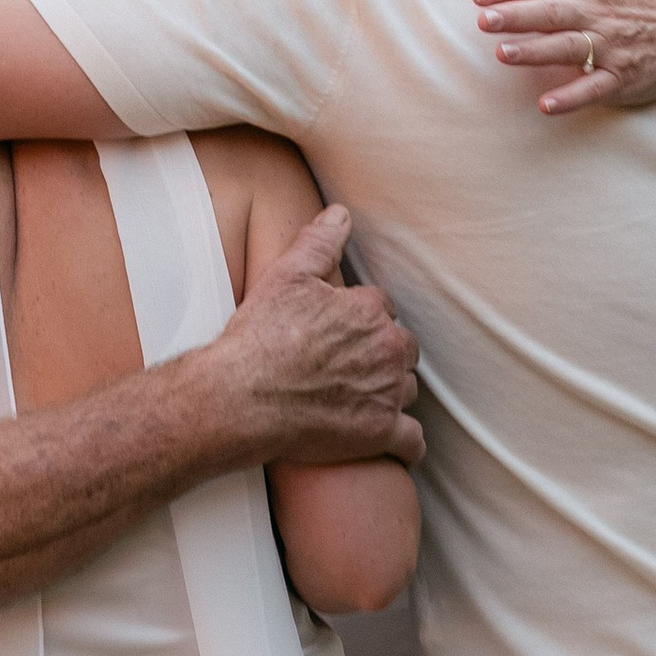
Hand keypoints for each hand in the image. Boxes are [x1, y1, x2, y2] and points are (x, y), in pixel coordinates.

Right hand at [209, 206, 423, 467]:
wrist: (241, 398)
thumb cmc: (259, 336)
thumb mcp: (285, 276)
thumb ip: (320, 242)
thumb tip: (341, 213)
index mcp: (369, 310)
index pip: (383, 308)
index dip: (360, 319)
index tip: (340, 332)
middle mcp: (387, 350)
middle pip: (403, 348)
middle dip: (383, 354)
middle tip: (350, 366)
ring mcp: (387, 394)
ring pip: (408, 390)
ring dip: (392, 393)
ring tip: (360, 399)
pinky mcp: (381, 434)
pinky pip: (413, 442)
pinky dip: (404, 442)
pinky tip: (389, 439)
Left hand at [473, 0, 655, 115]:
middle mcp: (598, 14)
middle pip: (552, 13)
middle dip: (517, 16)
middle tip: (482, 20)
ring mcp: (612, 46)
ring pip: (569, 48)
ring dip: (536, 52)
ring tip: (503, 54)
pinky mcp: (624, 77)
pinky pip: (595, 87)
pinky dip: (571, 96)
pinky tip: (545, 105)